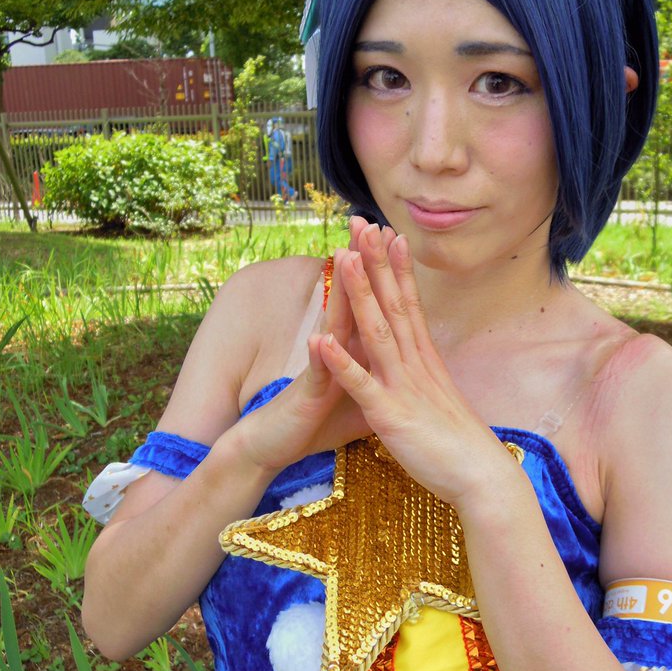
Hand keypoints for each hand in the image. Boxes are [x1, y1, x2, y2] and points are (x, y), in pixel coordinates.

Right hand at [233, 220, 388, 473]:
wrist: (273, 446)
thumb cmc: (313, 422)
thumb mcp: (356, 398)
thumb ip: (374, 375)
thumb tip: (398, 364)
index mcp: (352, 351)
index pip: (371, 304)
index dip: (384, 274)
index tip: (396, 238)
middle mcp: (334, 351)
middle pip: (350, 301)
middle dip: (361, 264)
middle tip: (368, 223)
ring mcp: (319, 369)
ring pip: (332, 326)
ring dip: (339, 294)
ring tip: (344, 257)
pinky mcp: (306, 395)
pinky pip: (315, 374)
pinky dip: (320, 357)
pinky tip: (320, 337)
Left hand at [317, 223, 511, 507]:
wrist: (485, 480)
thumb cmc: (464, 449)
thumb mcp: (443, 405)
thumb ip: (429, 382)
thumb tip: (428, 370)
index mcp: (427, 362)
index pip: (409, 304)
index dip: (397, 268)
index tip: (389, 234)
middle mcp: (416, 365)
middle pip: (392, 303)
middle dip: (375, 261)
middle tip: (362, 222)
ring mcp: (403, 387)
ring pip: (376, 331)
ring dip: (358, 293)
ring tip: (340, 257)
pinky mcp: (390, 415)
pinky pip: (361, 385)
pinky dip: (340, 362)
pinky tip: (320, 340)